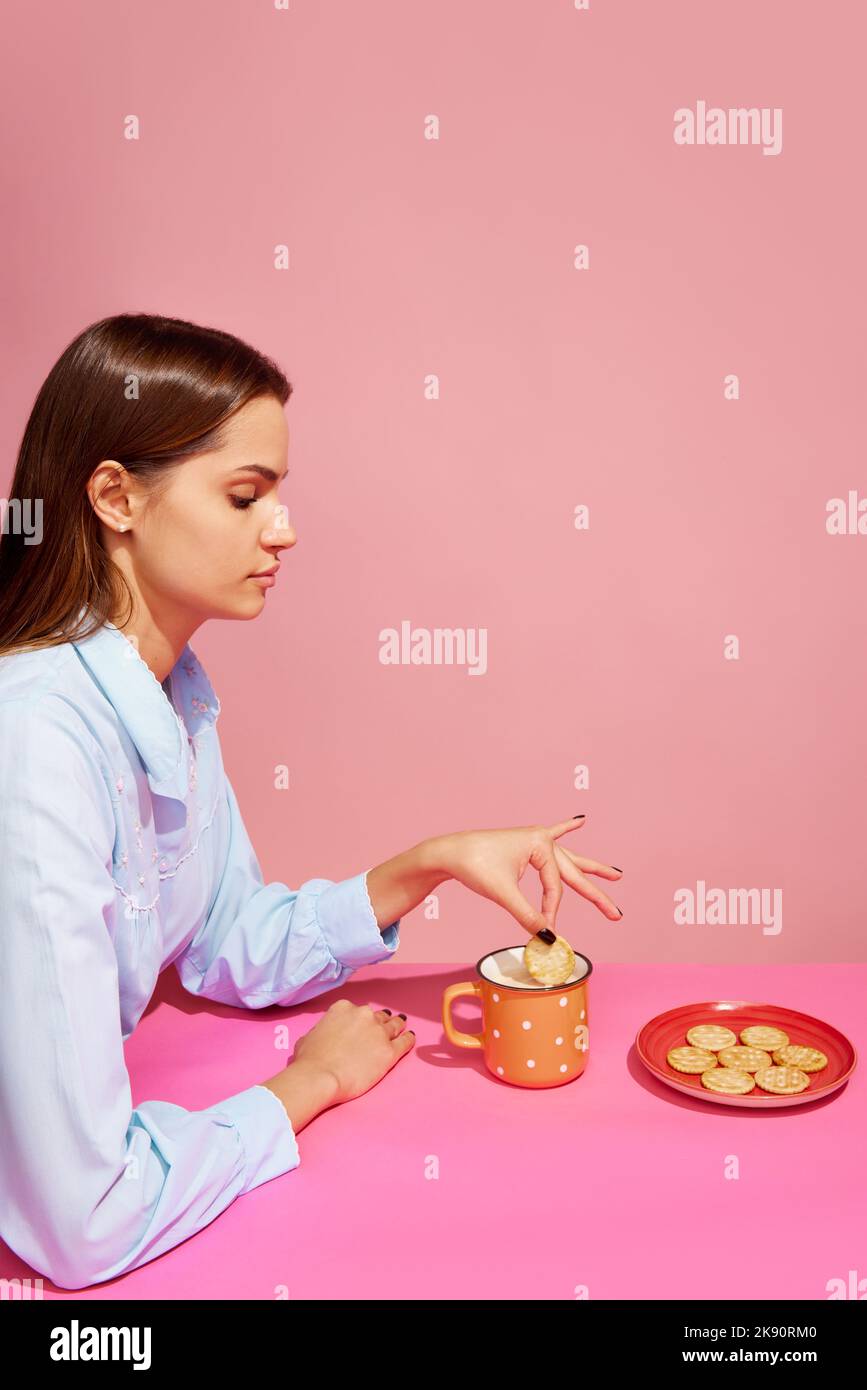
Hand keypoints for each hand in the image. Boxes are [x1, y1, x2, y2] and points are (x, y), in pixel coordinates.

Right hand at [291, 998, 414, 1102]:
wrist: (320, 1076)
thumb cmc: (309, 1060)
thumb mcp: (309, 1035)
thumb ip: (323, 1030)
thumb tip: (325, 1035)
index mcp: (343, 1008)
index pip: (357, 1010)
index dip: (360, 1019)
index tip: (361, 1025)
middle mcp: (364, 1015)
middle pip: (378, 1016)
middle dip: (381, 1021)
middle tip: (385, 1024)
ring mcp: (379, 1032)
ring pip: (394, 1025)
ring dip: (398, 1025)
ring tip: (402, 1025)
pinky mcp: (389, 1051)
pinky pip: (405, 1042)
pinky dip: (409, 1039)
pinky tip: (410, 1037)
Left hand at [423, 817, 622, 936]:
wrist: (448, 852)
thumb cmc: (473, 865)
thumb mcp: (502, 894)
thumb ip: (528, 916)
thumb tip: (548, 940)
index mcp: (540, 844)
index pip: (555, 886)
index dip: (551, 910)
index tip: (545, 928)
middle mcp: (541, 839)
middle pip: (573, 873)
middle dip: (595, 894)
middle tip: (616, 913)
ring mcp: (533, 840)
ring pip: (568, 859)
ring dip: (590, 868)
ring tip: (615, 874)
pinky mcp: (524, 843)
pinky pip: (552, 836)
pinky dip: (566, 829)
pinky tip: (580, 820)